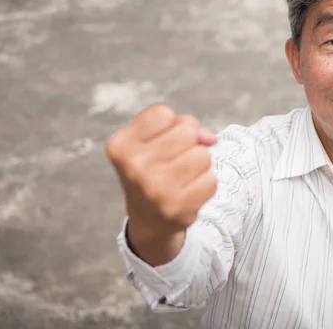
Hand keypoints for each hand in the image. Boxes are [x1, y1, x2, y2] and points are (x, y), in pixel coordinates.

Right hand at [107, 104, 217, 259]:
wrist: (149, 218)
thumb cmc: (153, 166)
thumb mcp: (151, 139)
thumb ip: (180, 124)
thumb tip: (210, 139)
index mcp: (120, 146)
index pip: (162, 114)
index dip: (169, 124)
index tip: (158, 142)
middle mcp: (134, 168)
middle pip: (187, 132)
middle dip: (188, 142)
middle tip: (174, 160)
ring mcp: (156, 191)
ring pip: (203, 155)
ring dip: (199, 162)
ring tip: (182, 175)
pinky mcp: (178, 209)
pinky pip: (211, 180)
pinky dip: (205, 183)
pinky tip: (188, 191)